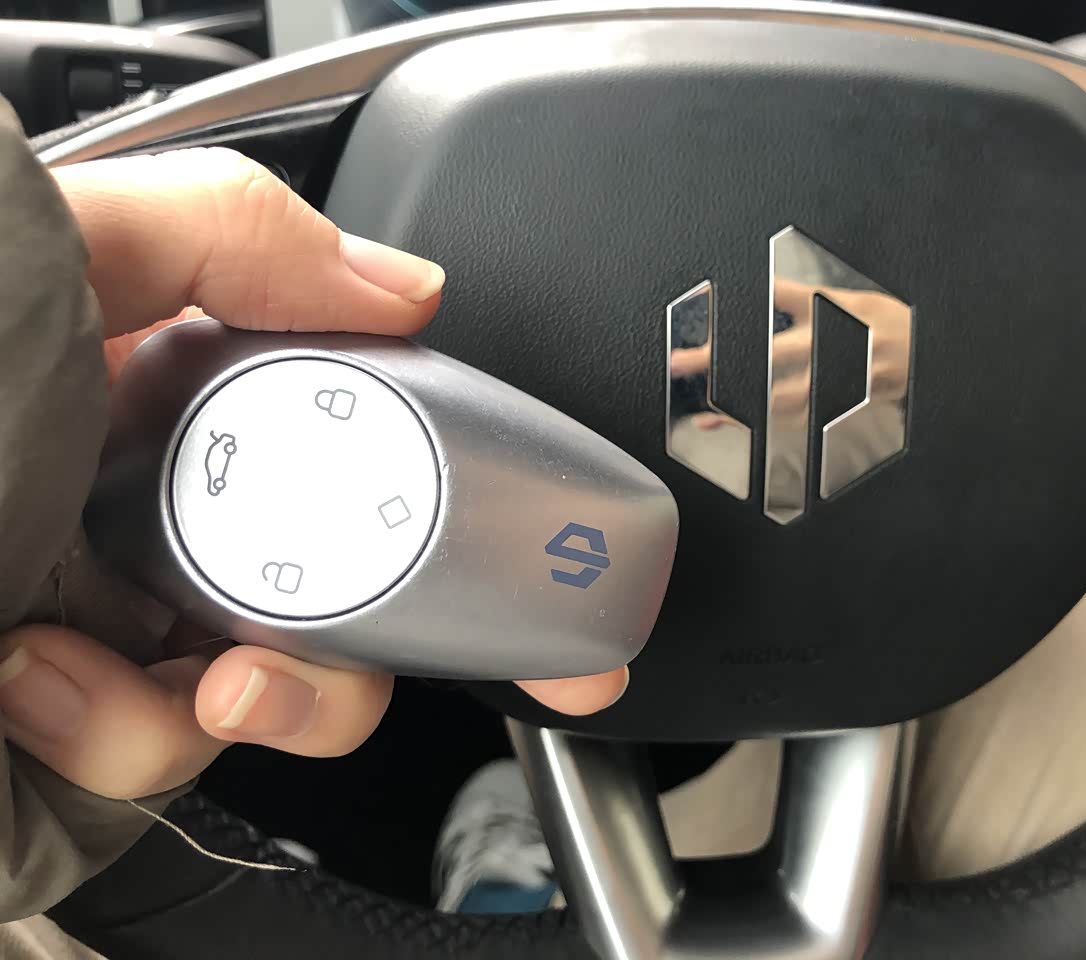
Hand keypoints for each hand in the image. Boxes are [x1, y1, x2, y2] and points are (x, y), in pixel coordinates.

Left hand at [0, 148, 626, 801]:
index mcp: (182, 391)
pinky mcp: (81, 716)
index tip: (543, 573)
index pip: (364, 445)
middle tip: (305, 643)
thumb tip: (405, 289)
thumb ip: (227, 234)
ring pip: (282, 687)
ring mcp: (128, 615)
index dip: (465, 502)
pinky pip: (171, 750)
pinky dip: (121, 729)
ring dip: (243, 692)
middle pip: (349, 591)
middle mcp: (169, 503)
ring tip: (129, 663)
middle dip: (361, 642)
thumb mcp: (49, 257)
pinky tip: (34, 678)